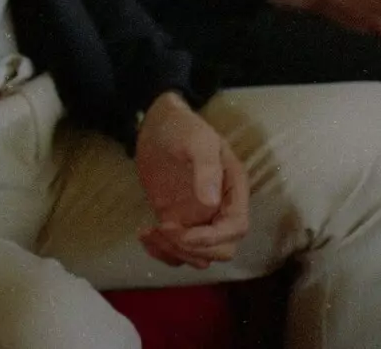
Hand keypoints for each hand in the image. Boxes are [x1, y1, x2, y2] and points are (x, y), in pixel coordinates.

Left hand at [134, 92, 249, 268]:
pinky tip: (144, 235)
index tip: (184, 233)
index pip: (236, 227)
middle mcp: (221, 209)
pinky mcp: (179, 222)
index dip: (213, 238)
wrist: (157, 126)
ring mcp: (199, 219)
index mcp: (234, 190)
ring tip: (150, 231)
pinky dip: (162, 252)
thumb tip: (211, 202)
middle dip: (194, 248)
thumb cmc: (182, 128)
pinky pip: (177, 250)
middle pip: (222, 249)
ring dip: (176, 252)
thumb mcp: (197, 140)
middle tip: (164, 229)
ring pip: (199, 256)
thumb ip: (206, 168)